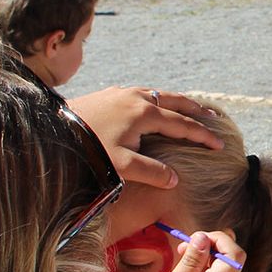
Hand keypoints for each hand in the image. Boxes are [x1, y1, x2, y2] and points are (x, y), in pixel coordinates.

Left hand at [69, 86, 224, 188]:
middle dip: (195, 110)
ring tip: (187, 108)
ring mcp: (122, 92)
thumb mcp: (121, 166)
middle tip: (213, 117)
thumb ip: (151, 172)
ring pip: (158, 94)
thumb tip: (174, 179)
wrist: (52, 129)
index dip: (202, 136)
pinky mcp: (109, 93)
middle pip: (175, 101)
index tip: (219, 145)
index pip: (182, 124)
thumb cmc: (88, 149)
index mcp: (145, 113)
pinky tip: (152, 105)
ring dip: (176, 102)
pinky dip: (157, 99)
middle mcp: (137, 97)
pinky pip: (142, 93)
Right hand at [140, 230, 243, 271]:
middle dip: (210, 248)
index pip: (235, 252)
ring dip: (207, 262)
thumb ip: (190, 262)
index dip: (219, 239)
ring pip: (226, 271)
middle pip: (232, 259)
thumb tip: (202, 237)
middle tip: (184, 250)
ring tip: (182, 267)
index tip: (196, 239)